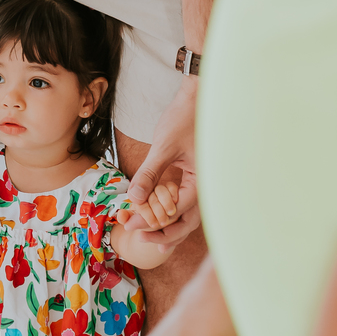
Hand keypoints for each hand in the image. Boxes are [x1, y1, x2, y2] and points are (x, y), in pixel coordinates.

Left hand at [125, 78, 200, 244]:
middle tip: (138, 236)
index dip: (151, 221)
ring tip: (149, 237)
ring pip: (187, 213)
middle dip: (163, 232)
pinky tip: (156, 215)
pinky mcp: (195, 176)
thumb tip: (133, 199)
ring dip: (168, 225)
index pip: (176, 211)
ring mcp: (201, 182)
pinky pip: (184, 200)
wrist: (197, 98)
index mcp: (202, 182)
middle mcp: (205, 186)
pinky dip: (170, 210)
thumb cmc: (185, 119)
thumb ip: (149, 174)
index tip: (131, 225)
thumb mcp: (164, 147)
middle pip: (186, 220)